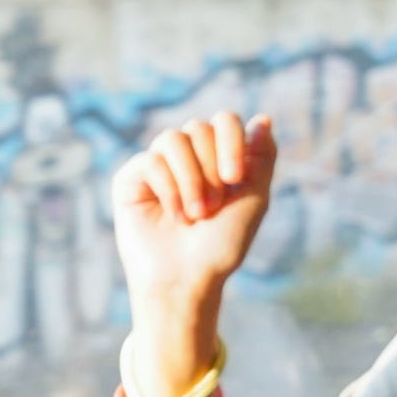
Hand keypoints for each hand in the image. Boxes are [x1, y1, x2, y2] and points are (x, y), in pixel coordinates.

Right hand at [111, 113, 277, 312]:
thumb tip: (264, 118)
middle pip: (200, 127)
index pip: (225, 120)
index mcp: (218, 156)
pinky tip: (174, 215)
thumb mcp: (254, 199)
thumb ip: (262, 157)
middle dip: (210, 169)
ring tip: (195, 214)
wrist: (187, 278)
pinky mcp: (131, 178)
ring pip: (173, 138)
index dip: (231, 141)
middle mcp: (188, 156)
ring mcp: (158, 165)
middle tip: (212, 208)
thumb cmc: (222, 245)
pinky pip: (151, 160)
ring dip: (190, 179)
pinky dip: (168, 189)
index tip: (234, 178)